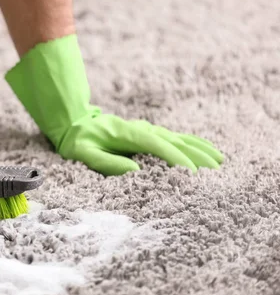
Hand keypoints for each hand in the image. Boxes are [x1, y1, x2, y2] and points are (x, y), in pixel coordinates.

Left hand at [58, 107, 223, 175]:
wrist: (75, 123)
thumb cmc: (78, 141)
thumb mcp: (83, 153)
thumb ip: (105, 162)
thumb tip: (134, 170)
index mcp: (125, 133)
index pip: (155, 145)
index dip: (174, 157)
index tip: (190, 171)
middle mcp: (140, 129)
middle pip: (173, 141)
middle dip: (195, 155)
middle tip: (215, 170)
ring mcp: (146, 130)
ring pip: (178, 139)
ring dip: (199, 149)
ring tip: (219, 161)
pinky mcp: (148, 134)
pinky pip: (175, 139)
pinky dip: (193, 145)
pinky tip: (207, 151)